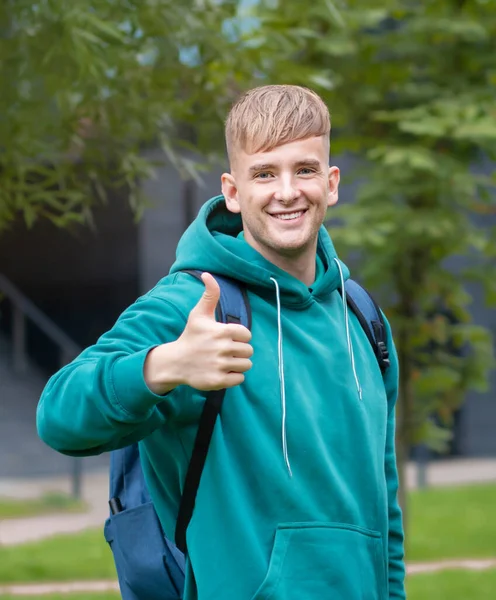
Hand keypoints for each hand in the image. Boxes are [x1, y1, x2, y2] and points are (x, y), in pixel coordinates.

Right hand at [144, 273, 252, 393]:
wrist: (176, 362)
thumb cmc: (191, 336)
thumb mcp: (199, 314)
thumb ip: (209, 294)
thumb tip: (207, 274)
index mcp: (221, 331)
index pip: (246, 335)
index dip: (240, 337)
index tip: (228, 339)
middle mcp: (221, 348)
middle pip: (248, 351)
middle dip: (239, 351)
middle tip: (225, 351)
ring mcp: (219, 365)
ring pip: (246, 365)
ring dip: (238, 364)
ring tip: (225, 362)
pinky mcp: (218, 381)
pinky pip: (240, 379)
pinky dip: (234, 377)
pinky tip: (222, 372)